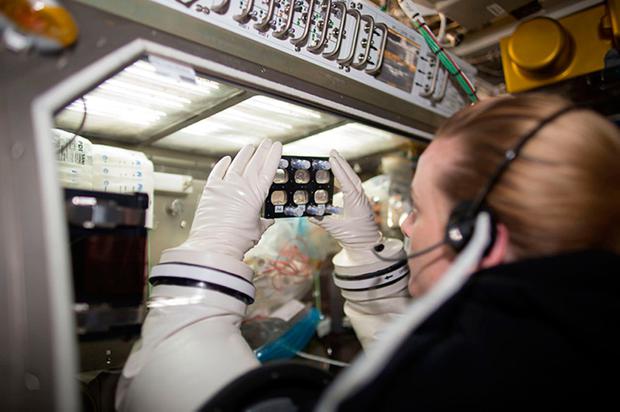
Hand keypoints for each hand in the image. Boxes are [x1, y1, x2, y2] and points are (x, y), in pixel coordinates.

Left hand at [174, 139, 281, 260]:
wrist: (214, 245)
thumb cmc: (236, 241)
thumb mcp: (256, 231)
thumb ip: (262, 223)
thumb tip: (267, 222)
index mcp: (256, 194)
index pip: (268, 169)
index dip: (274, 155)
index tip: (278, 146)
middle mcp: (241, 185)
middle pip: (255, 162)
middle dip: (262, 150)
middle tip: (267, 142)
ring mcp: (225, 185)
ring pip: (238, 163)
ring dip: (245, 154)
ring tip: (250, 146)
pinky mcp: (210, 189)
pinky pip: (217, 171)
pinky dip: (222, 164)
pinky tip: (227, 159)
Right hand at [310, 150, 381, 258]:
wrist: (368, 245)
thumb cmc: (355, 237)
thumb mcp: (336, 229)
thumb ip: (322, 221)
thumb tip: (308, 214)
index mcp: (356, 202)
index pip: (346, 182)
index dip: (338, 169)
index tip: (331, 158)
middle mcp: (360, 197)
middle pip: (351, 175)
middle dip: (341, 163)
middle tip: (332, 152)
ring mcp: (361, 198)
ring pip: (352, 178)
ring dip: (344, 168)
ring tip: (335, 158)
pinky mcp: (359, 201)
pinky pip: (352, 185)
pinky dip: (345, 177)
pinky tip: (339, 175)